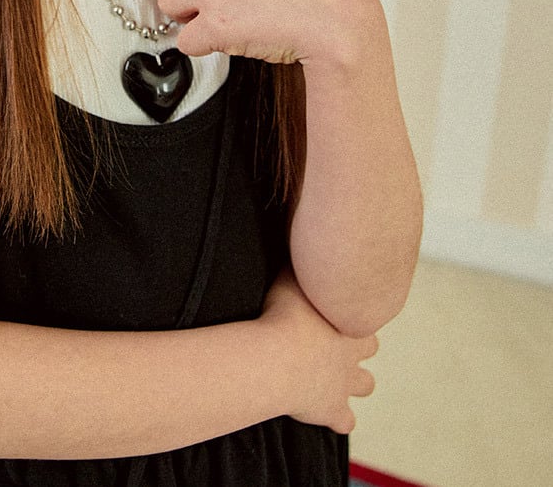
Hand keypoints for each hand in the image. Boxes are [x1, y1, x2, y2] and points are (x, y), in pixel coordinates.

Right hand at [262, 271, 377, 432]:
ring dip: (354, 382)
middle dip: (359, 346)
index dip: (351, 312)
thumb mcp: (290, 275)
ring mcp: (345, 383)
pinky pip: (345, 421)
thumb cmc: (282, 313)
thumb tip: (296, 228)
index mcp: (348, 320)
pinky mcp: (332, 410)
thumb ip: (298, 259)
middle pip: (370, 349)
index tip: (336, 310)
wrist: (278, 358)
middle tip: (338, 342)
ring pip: (365, 385)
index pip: (362, 313)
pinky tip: (327, 414)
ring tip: (335, 378)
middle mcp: (353, 352)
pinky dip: (339, 418)